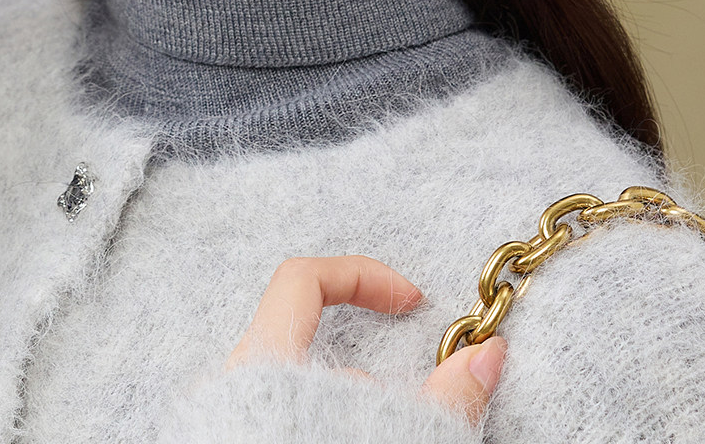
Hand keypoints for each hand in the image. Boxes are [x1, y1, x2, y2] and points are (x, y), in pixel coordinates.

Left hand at [224, 255, 505, 427]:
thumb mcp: (394, 436)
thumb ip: (443, 401)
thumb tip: (487, 357)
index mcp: (262, 366)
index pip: (303, 279)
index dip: (362, 276)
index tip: (409, 302)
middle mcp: (228, 387)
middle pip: (303, 345)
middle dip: (365, 379)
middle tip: (403, 419)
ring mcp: (217, 422)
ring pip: (291, 395)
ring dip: (341, 416)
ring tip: (370, 438)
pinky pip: (271, 424)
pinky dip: (313, 433)